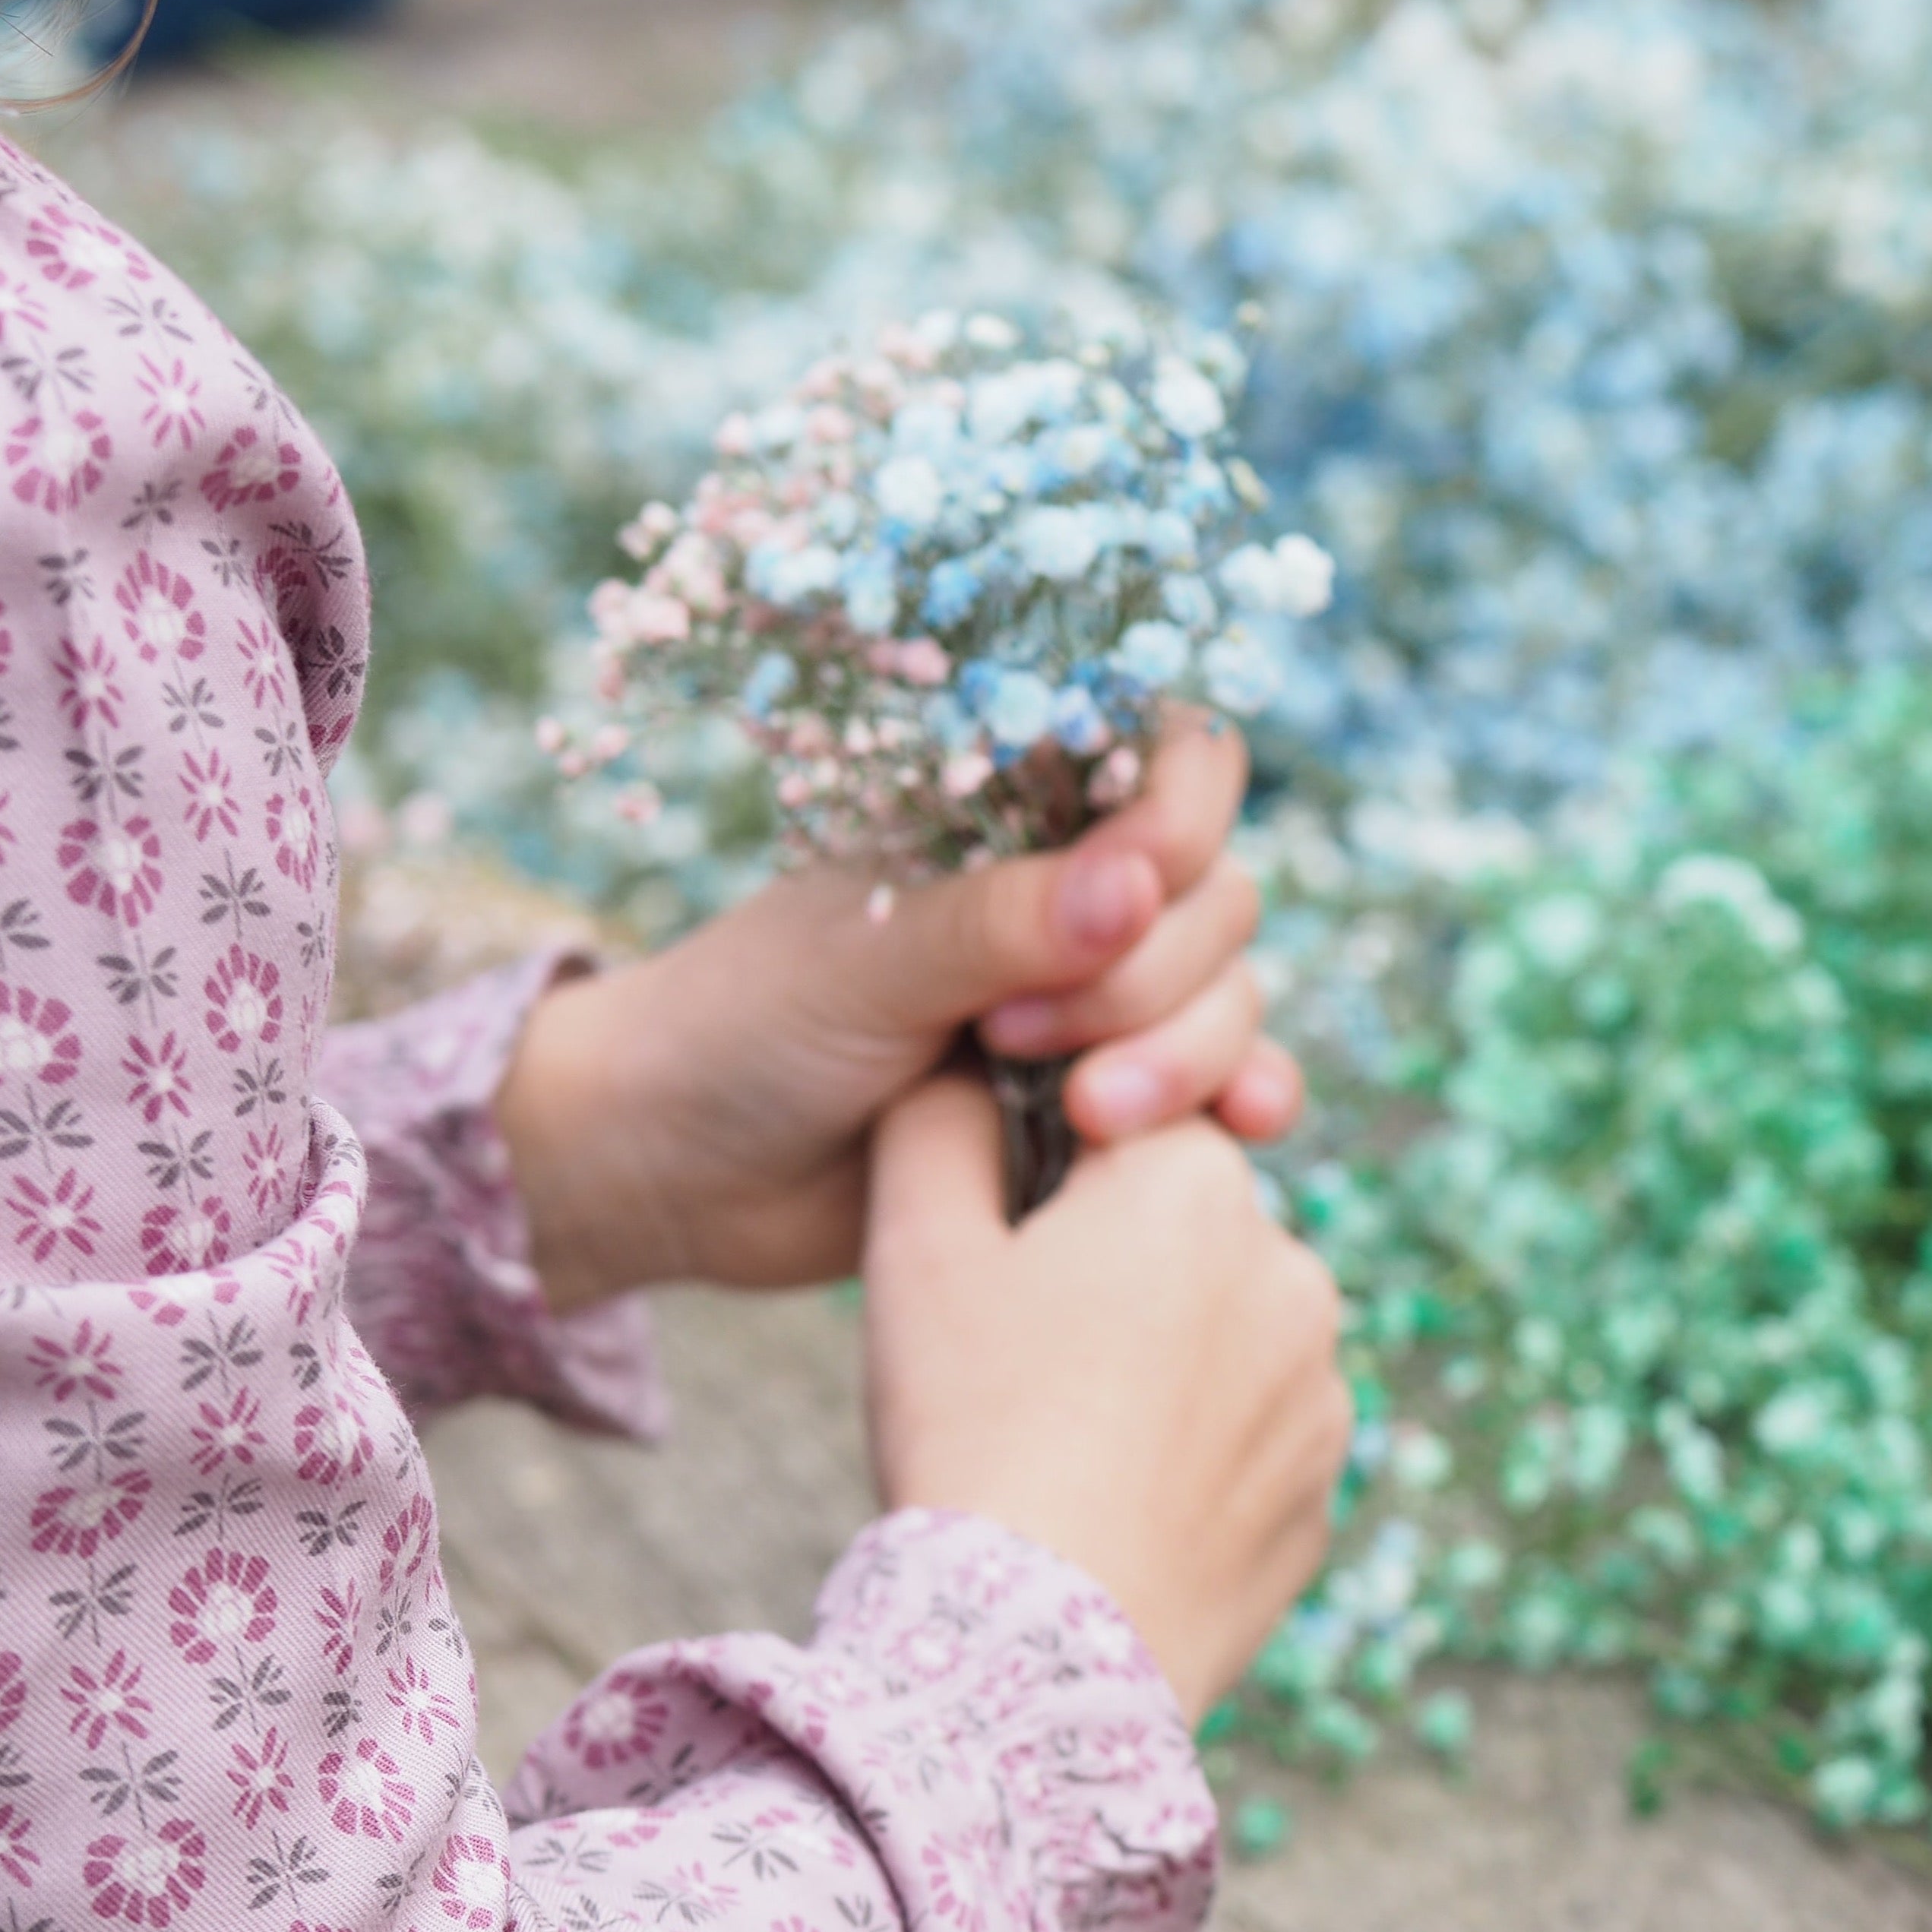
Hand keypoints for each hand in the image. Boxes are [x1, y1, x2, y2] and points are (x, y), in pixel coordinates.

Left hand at [496, 712, 1305, 1310]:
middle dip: (1152, 975)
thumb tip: (1136, 889)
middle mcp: (1073, 898)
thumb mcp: (865, 963)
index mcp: (1013, 814)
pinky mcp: (1111, 1102)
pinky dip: (1244, 1098)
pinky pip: (1228, 1086)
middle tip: (1019, 1036)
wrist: (687, 1172)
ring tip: (1079, 1115)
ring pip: (1229, 996)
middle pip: (1214, 895)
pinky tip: (1239, 1125)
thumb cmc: (748, 1026)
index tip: (1135, 886)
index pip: (1168, 759)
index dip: (1180, 815)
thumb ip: (1002, 925)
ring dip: (1185, 1052)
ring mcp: (1098, 1004)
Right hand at [862, 1077, 1351, 1719]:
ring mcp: (1322, 1386)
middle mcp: (1291, 1263)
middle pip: (1179, 1233)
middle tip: (1018, 1366)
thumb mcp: (913, 1243)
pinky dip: (1191, 1461)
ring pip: (1219, 1339)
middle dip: (1110, 1276)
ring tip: (1064, 1445)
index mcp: (1194, 1178)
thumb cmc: (968, 1427)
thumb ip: (939, 1116)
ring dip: (1157, 1367)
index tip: (1002, 1257)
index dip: (1048, 1182)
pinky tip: (1115, 1503)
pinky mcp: (1326, 1489)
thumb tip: (971, 1069)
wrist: (1038, 1645)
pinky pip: (1247, 1444)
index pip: (1125, 1124)